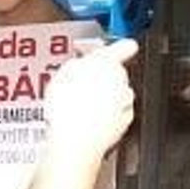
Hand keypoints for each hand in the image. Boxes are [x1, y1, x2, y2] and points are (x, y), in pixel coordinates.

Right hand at [43, 38, 137, 160]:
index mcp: (108, 63)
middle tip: (82, 86)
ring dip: (105, 98)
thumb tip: (82, 63)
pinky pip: (117, 115)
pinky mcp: (124, 124)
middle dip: (103, 78)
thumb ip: (79, 63)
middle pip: (117, 73)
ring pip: (118, 95)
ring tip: (82, 107)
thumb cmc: (69, 109)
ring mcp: (125, 103)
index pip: (125, 46)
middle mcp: (121, 82)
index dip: (121, 47)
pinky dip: (107, 117)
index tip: (119, 49)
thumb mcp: (63, 74)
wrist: (75, 142)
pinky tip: (89, 120)